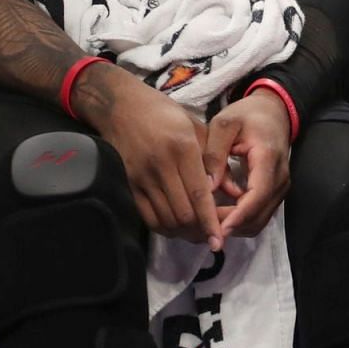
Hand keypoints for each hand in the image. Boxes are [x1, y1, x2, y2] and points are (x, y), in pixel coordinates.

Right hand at [79, 67, 222, 248]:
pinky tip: (177, 226)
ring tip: (198, 233)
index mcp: (182, 148)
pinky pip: (147, 216)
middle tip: (213, 236)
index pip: (199, 193)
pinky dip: (164, 227)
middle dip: (199, 230)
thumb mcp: (195, 126)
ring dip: (183, 232)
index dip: (210, 220)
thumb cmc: (164, 112)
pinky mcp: (129, 185)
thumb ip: (211, 158)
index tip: (219, 240)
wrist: (122, 107)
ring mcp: (141, 178)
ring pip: (165, 219)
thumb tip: (226, 190)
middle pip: (182, 213)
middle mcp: (160, 166)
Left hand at [205, 88, 293, 236]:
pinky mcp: (275, 192)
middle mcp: (280, 177)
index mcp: (268, 158)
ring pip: (259, 220)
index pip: (257, 195)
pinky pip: (259, 215)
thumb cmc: (247, 115)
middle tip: (202, 227)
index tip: (217, 229)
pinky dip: (240, 221)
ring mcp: (280, 187)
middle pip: (258, 215)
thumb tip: (206, 188)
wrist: (273, 112)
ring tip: (208, 224)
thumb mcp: (224, 125)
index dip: (237, 216)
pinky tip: (220, 217)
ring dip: (235, 226)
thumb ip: (214, 154)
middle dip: (231, 225)